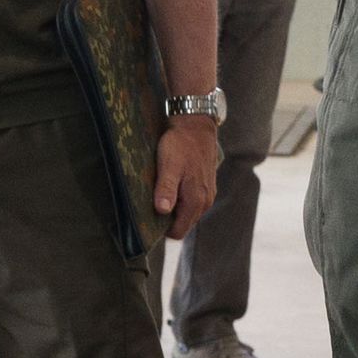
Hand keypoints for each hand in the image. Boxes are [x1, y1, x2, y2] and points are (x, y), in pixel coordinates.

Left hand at [153, 114, 222, 238]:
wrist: (197, 126)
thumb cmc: (180, 144)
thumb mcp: (169, 165)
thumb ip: (166, 189)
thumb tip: (162, 210)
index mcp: (195, 200)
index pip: (178, 232)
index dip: (162, 230)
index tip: (149, 218)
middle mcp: (205, 201)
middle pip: (184, 225)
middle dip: (168, 220)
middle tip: (151, 204)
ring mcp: (208, 194)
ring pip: (188, 214)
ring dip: (175, 209)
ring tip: (161, 193)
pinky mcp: (207, 186)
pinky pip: (192, 203)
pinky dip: (182, 200)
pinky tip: (171, 187)